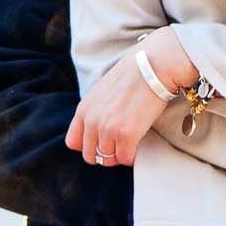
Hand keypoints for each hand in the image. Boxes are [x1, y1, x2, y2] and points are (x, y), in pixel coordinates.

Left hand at [65, 29, 195, 166]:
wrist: (153, 66)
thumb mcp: (103, 90)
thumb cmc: (133, 74)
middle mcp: (92, 120)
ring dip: (119, 155)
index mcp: (84, 109)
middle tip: (119, 145)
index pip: (73, 142)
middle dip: (104, 154)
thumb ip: (96, 109)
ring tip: (130, 143)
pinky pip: (126, 158)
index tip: (102, 142)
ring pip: (108, 159)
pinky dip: (132, 156)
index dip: (88, 145)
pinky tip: (138, 144)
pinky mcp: (126, 134)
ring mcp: (108, 128)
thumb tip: (100, 125)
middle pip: (90, 155)